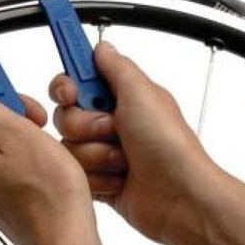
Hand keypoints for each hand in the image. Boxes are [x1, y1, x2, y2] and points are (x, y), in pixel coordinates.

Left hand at [0, 78, 98, 244]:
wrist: (65, 240)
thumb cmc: (48, 192)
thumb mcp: (14, 132)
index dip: (4, 98)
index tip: (26, 105)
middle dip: (17, 120)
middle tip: (41, 129)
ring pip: (1, 146)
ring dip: (26, 141)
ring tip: (47, 154)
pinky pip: (11, 167)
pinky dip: (29, 163)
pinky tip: (46, 172)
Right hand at [50, 41, 212, 244]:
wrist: (179, 196)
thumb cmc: (170, 147)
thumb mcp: (142, 93)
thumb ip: (116, 66)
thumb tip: (102, 47)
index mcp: (122, 97)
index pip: (79, 81)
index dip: (68, 85)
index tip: (71, 92)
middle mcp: (112, 123)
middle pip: (66, 116)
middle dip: (85, 125)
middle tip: (111, 129)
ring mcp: (105, 153)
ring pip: (69, 148)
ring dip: (95, 154)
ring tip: (122, 160)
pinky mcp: (101, 180)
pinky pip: (77, 175)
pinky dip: (98, 178)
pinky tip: (120, 179)